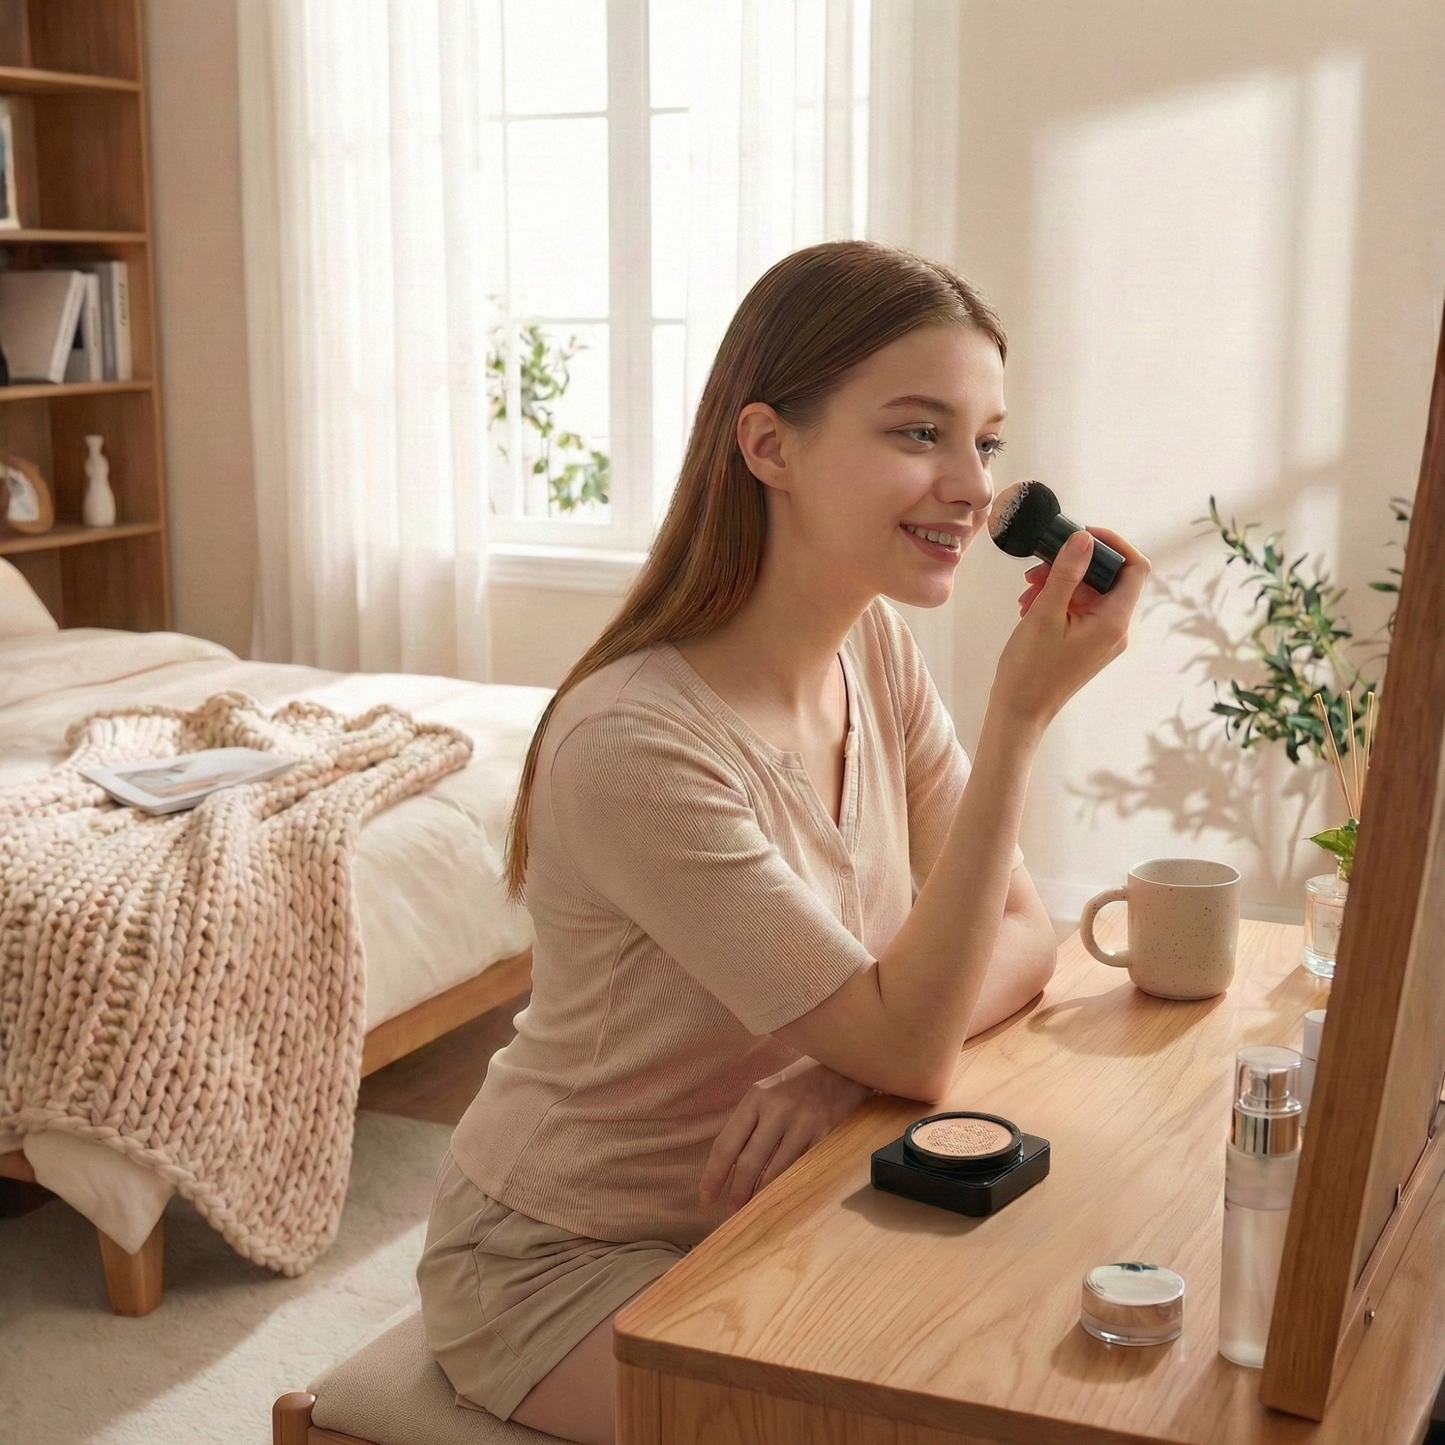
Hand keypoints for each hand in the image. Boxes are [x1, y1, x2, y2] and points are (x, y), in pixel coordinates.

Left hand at [699, 1057, 874, 1213]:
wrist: (845, 1066)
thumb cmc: (800, 1084)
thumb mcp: (769, 1093)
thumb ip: (751, 1123)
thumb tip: (730, 1166)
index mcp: (756, 1098)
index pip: (727, 1143)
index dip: (713, 1174)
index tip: (705, 1197)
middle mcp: (777, 1109)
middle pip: (749, 1162)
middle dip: (738, 1192)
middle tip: (732, 1210)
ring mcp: (803, 1122)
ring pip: (776, 1171)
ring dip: (763, 1195)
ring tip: (755, 1208)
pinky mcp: (826, 1133)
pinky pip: (803, 1169)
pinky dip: (791, 1186)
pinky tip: (784, 1196)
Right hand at [991, 524, 1149, 730]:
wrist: (1019, 711)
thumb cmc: (1030, 669)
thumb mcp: (1045, 614)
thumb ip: (1067, 573)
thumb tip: (1084, 539)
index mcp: (1114, 621)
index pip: (1135, 568)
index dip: (1112, 544)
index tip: (1080, 535)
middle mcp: (1116, 629)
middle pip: (1109, 577)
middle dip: (1074, 565)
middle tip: (1039, 568)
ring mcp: (1103, 637)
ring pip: (1090, 592)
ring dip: (1060, 583)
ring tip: (1029, 592)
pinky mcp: (1088, 643)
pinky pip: (1080, 609)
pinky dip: (1058, 600)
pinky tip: (1031, 606)